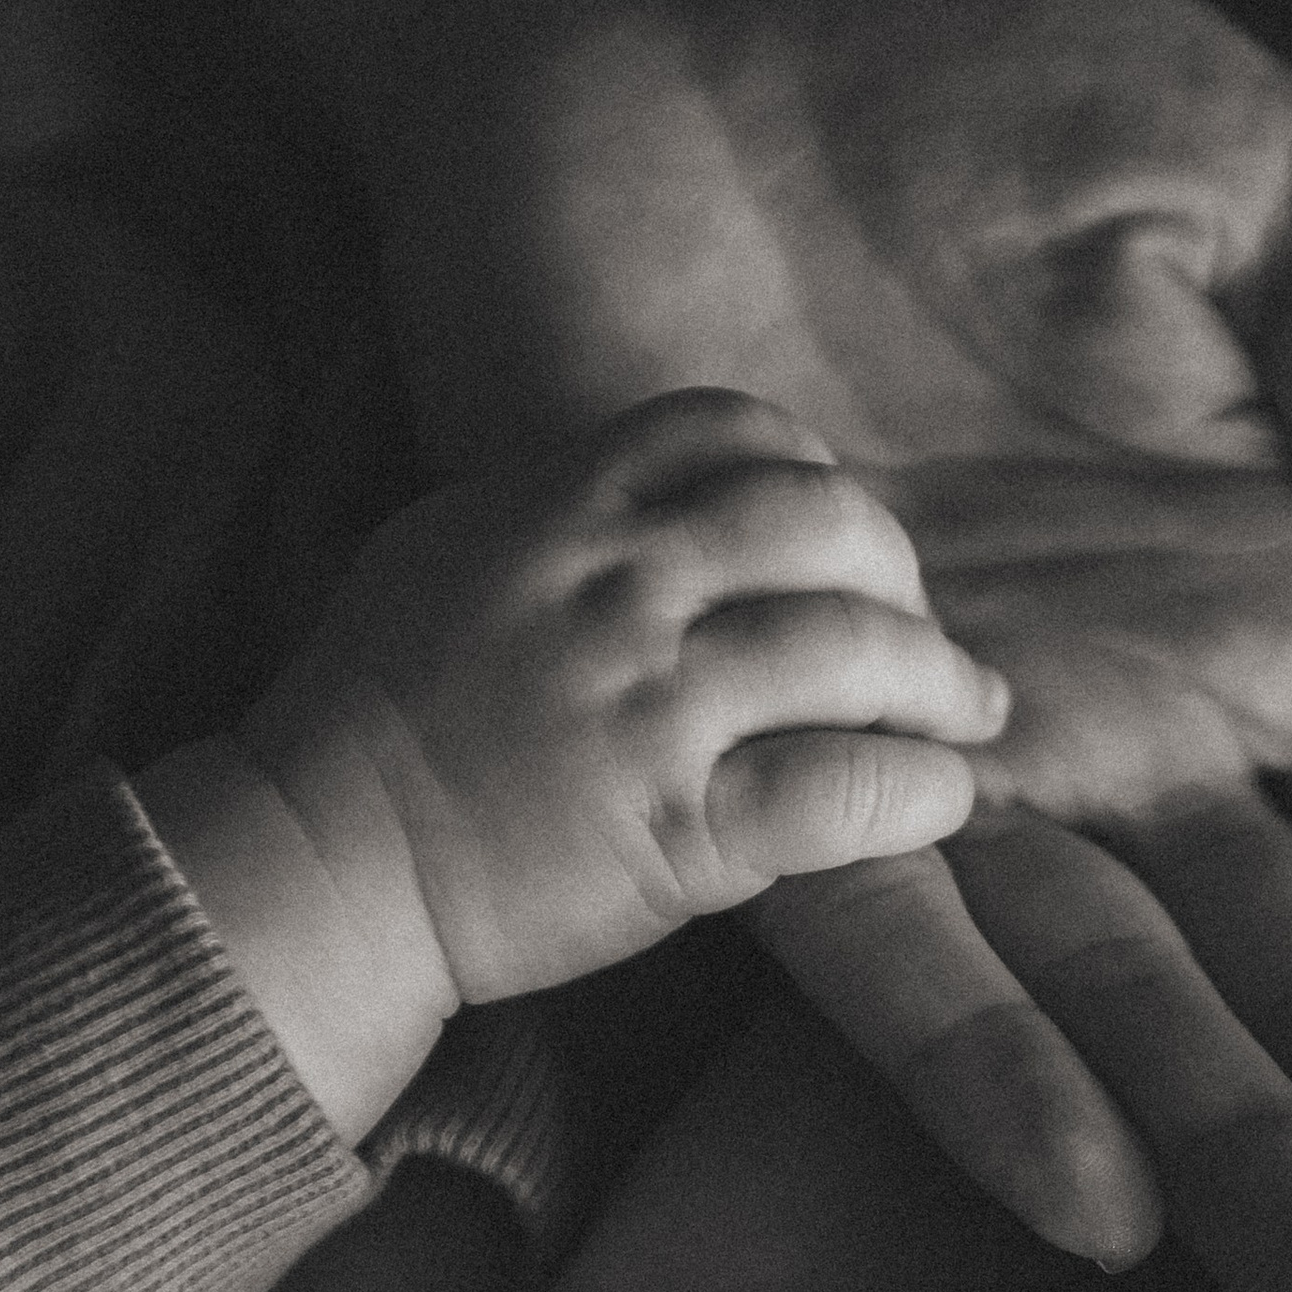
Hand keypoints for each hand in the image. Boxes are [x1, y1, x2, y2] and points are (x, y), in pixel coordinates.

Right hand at [245, 386, 1004, 999]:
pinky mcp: (679, 831)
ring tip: (970, 717)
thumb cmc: (371, 714)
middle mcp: (617, 587)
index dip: (816, 474)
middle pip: (829, 526)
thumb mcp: (444, 553)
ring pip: (859, 651)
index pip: (736, 429)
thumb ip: (556, 512)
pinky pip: (844, 791)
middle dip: (904, 578)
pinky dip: (918, 791)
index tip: (842, 538)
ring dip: (943, 684)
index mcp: (562, 508)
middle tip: (928, 637)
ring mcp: (652, 707)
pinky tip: (940, 799)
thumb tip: (655, 496)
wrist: (321, 862)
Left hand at [330, 0, 1291, 1291]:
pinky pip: (883, 942)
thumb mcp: (1264, 202)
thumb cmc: (974, 58)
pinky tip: (1094, 1209)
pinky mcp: (756, 748)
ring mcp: (972, 762)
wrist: (654, 0)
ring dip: (1267, 1180)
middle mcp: (1173, 735)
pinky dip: (983, 1066)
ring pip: (1147, 1014)